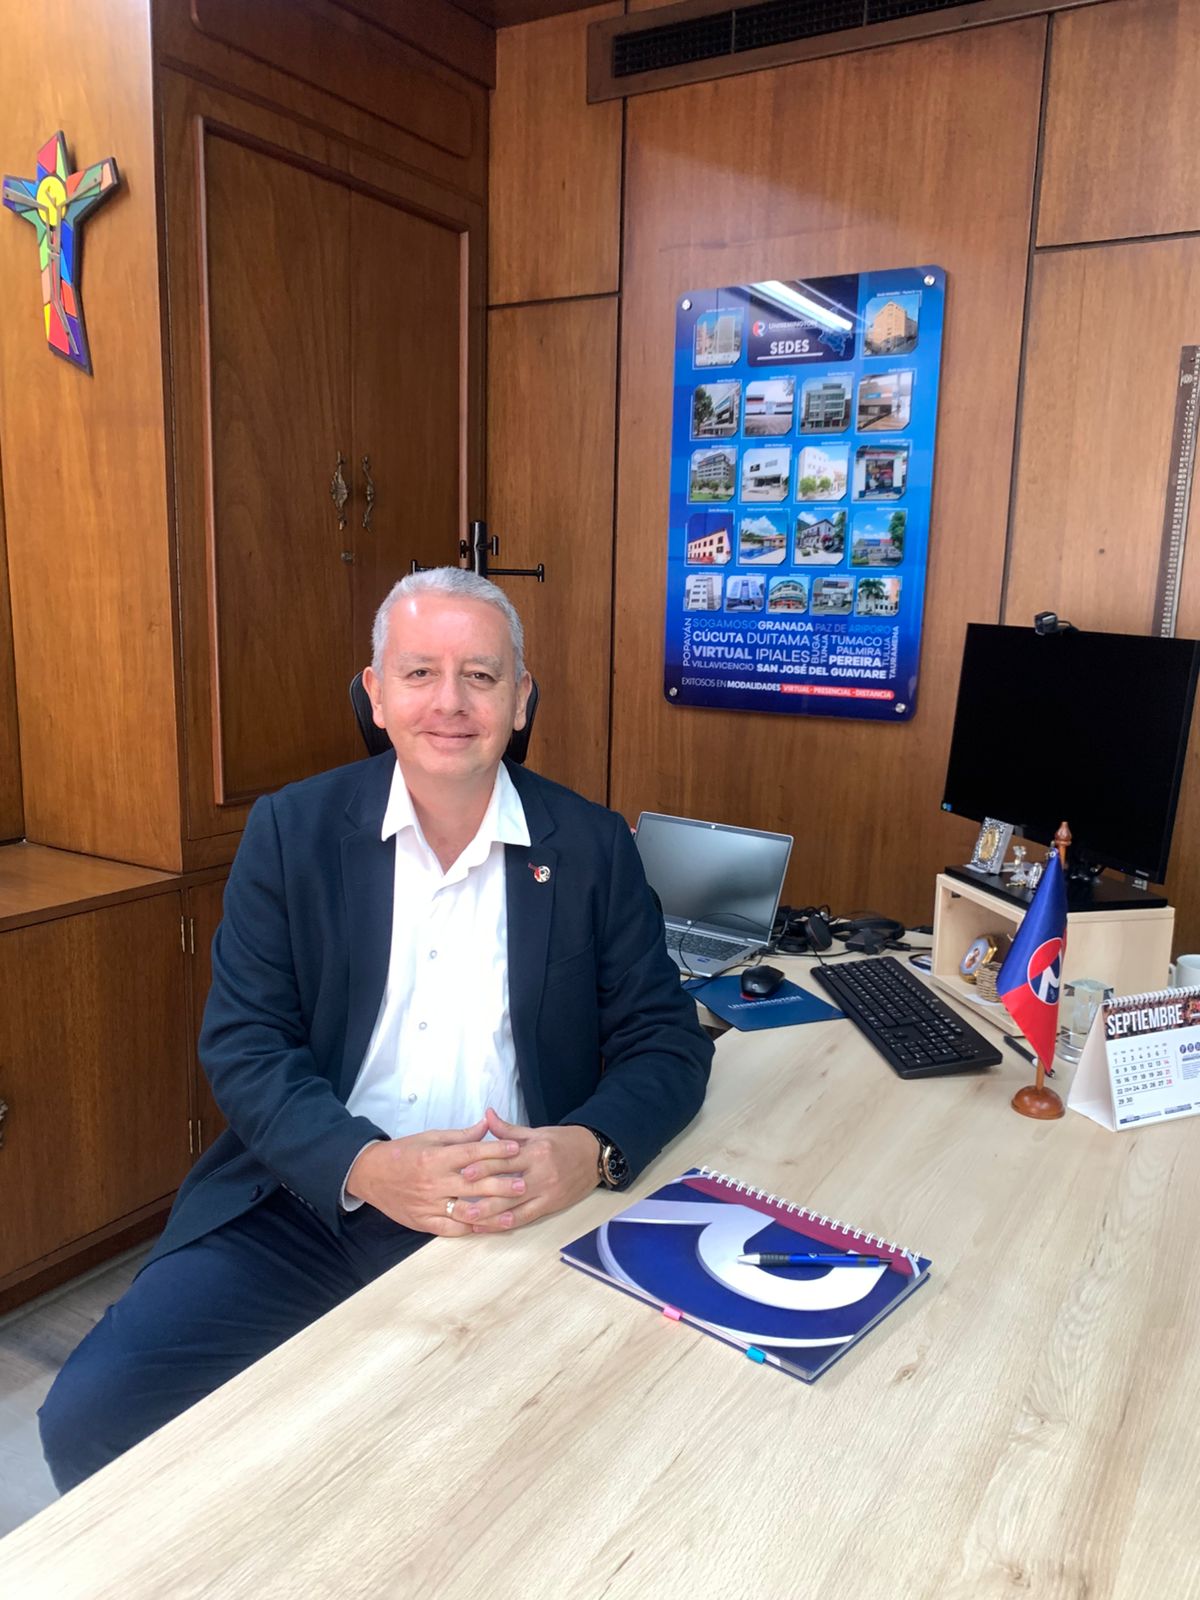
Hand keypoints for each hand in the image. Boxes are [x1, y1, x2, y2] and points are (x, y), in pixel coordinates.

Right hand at [345, 1117, 527, 1233]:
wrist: (371, 1174)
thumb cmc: (404, 1152)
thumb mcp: (431, 1138)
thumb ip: (461, 1136)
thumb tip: (487, 1125)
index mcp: (436, 1157)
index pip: (471, 1153)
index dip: (495, 1151)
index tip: (516, 1148)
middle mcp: (433, 1182)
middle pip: (472, 1185)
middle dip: (500, 1185)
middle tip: (523, 1185)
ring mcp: (428, 1204)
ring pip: (464, 1212)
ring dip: (490, 1213)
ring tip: (512, 1213)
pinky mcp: (423, 1222)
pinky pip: (450, 1229)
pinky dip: (469, 1229)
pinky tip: (486, 1227)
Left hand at [462, 1107, 598, 1233]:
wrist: (594, 1155)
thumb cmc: (563, 1142)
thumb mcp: (536, 1132)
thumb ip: (508, 1130)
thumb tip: (487, 1115)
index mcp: (535, 1151)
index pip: (505, 1160)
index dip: (483, 1166)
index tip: (462, 1172)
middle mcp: (541, 1173)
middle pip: (507, 1187)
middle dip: (481, 1196)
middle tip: (457, 1204)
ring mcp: (546, 1192)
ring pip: (514, 1206)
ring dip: (489, 1215)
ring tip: (468, 1220)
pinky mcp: (551, 1205)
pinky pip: (526, 1217)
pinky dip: (507, 1223)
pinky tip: (490, 1227)